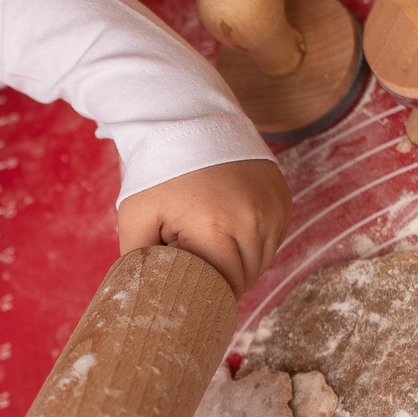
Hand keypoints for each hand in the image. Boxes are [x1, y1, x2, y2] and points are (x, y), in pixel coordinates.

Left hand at [115, 158, 289, 295]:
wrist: (188, 120)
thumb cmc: (158, 171)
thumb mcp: (135, 217)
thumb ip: (137, 262)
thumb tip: (145, 296)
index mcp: (217, 228)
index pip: (226, 286)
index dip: (208, 292)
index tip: (191, 287)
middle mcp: (254, 219)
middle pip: (247, 276)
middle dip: (223, 279)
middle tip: (197, 265)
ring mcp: (274, 207)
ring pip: (263, 260)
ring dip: (240, 262)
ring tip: (211, 243)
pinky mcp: (283, 198)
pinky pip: (273, 239)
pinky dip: (253, 242)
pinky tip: (229, 229)